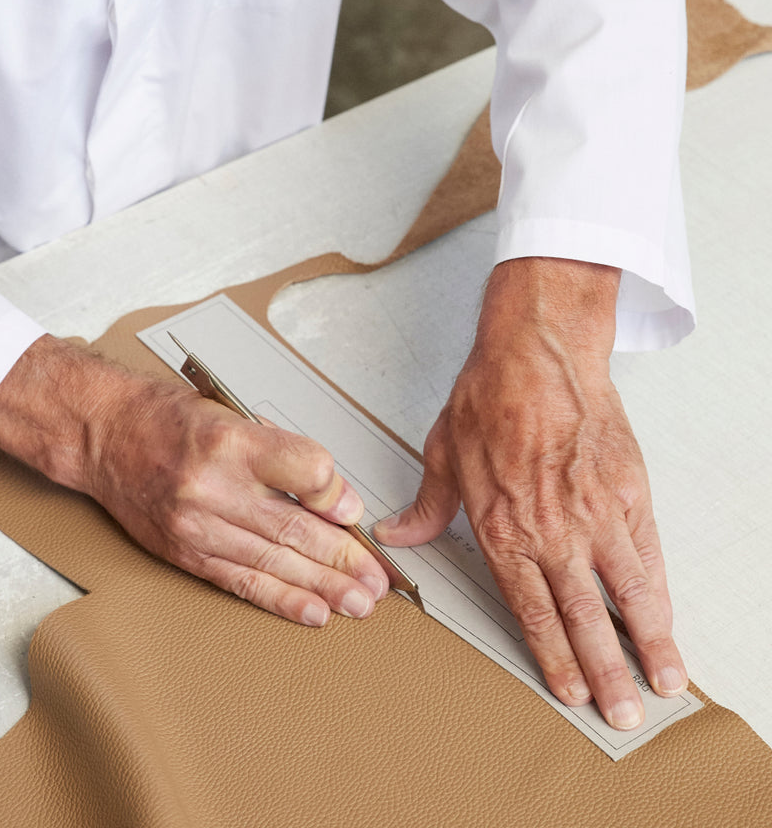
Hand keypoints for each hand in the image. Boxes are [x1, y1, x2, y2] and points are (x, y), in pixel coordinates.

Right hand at [0, 335, 388, 625]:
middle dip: (343, 558)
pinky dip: (281, 599)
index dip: (336, 495)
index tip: (353, 509)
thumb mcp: (227, 413)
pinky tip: (312, 612)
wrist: (102, 435)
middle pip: (293, 527)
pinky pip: (240, 581)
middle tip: (377, 580)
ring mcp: (195, 525)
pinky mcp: (184, 552)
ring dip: (322, 587)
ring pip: (273, 561)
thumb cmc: (165, 417)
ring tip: (358, 602)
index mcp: (228, 441)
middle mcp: (211, 486)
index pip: (304, 471)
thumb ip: (280, 450)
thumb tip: (331, 494)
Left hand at [375, 257, 686, 729]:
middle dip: (604, 672)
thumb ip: (428, 505)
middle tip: (621, 714)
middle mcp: (552, 529)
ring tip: (662, 683)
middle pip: (584, 616)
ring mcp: (595, 512)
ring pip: (628, 593)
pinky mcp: (628, 490)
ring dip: (647, 643)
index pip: (531, 609)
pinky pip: (647, 553)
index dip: (552, 656)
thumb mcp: (442, 451)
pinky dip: (659, 591)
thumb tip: (398, 535)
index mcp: (502, 527)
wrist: (537, 350)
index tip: (569, 693)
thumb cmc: (490, 395)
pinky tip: (666, 619)